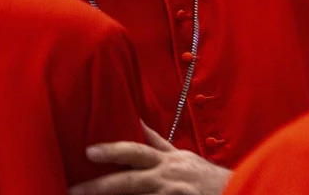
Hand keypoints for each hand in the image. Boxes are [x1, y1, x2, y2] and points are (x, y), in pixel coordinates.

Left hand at [69, 123, 231, 194]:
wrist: (235, 193)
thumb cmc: (203, 178)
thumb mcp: (180, 156)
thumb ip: (156, 142)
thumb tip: (136, 121)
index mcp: (165, 162)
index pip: (135, 152)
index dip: (112, 151)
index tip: (88, 151)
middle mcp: (166, 178)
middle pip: (128, 182)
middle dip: (99, 187)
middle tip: (72, 191)